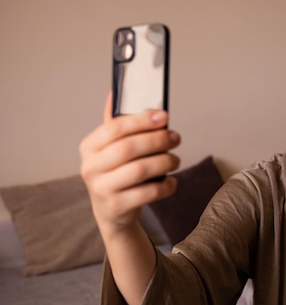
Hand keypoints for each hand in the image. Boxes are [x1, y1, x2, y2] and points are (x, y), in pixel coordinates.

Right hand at [79, 93, 180, 234]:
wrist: (112, 212)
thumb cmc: (116, 173)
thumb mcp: (111, 148)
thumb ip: (115, 123)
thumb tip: (115, 92)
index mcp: (89, 147)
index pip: (115, 128)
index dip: (142, 120)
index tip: (164, 116)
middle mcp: (90, 167)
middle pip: (129, 148)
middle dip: (158, 140)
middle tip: (176, 137)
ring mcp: (102, 189)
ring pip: (140, 170)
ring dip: (165, 162)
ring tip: (175, 160)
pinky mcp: (117, 207)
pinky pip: (148, 192)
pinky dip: (165, 185)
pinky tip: (171, 181)